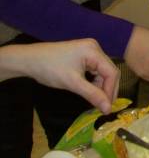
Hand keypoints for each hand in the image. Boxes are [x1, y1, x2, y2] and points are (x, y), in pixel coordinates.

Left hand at [0, 39, 118, 113]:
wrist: (28, 60)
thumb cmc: (50, 69)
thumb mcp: (72, 83)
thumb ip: (92, 95)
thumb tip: (108, 109)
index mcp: (94, 51)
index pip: (111, 72)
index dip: (111, 91)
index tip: (107, 108)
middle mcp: (95, 48)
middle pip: (109, 71)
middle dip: (107, 89)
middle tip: (103, 106)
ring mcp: (89, 50)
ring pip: (102, 71)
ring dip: (100, 86)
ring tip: (95, 100)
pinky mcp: (83, 55)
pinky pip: (95, 69)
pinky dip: (94, 81)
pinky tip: (89, 90)